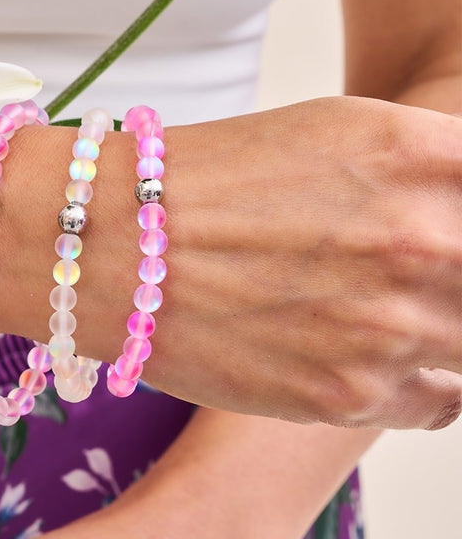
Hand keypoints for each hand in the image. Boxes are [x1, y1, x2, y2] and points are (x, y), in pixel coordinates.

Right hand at [72, 96, 460, 429]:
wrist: (111, 245)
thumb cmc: (210, 181)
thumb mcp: (338, 135)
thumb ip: (431, 170)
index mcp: (422, 155)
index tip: (453, 237)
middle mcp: (423, 240)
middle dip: (457, 283)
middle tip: (420, 282)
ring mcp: (390, 326)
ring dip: (450, 334)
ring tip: (393, 319)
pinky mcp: (349, 395)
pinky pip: (443, 402)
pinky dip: (427, 383)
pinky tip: (380, 358)